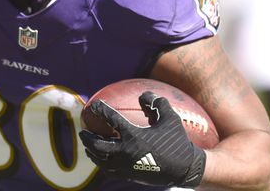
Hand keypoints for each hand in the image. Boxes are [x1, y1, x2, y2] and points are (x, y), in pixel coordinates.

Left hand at [79, 91, 205, 187]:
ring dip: (92, 151)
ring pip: (101, 160)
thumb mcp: (170, 118)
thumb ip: (157, 103)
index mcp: (134, 135)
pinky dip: (102, 164)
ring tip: (87, 146)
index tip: (94, 105)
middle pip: (98, 145)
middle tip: (83, 131)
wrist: (186, 169)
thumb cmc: (178, 142)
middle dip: (87, 138)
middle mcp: (126, 151)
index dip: (101, 110)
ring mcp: (126, 166)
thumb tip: (144, 94)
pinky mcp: (129, 176)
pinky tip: (101, 160)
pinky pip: (109, 170)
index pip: (112, 119)